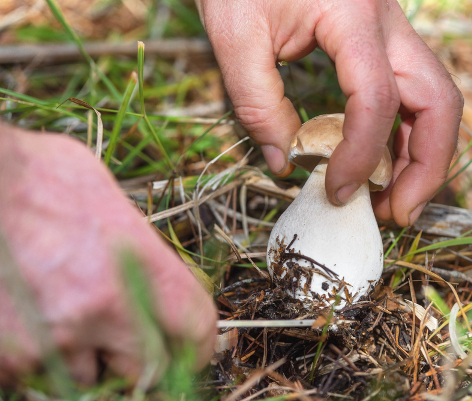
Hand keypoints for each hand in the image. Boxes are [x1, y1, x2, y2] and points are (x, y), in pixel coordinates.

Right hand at [0, 125, 216, 384]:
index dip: (198, 343)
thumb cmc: (41, 175)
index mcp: (142, 265)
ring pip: (87, 378)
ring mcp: (54, 339)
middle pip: (148, 368)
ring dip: (83, 359)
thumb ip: (140, 249)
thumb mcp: (110, 199)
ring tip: (63, 318)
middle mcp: (105, 310)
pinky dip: (38, 358)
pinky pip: (36, 376)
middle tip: (123, 340)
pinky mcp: (9, 357)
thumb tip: (156, 275)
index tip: (192, 347)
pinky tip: (29, 321)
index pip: (195, 327)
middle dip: (138, 358)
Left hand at [196, 0, 462, 225]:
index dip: (361, 156)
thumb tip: (285, 163)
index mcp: (354, 15)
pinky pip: (412, 94)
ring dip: (423, 157)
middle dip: (428, 166)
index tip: (338, 192)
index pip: (377, 98)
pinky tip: (382, 165)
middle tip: (398, 214)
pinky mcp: (382, 42)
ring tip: (393, 201)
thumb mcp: (234, 36)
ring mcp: (392, 31)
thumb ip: (257, 103)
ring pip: (436, 99)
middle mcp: (389, 23)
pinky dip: (405, 136)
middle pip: (439, 100)